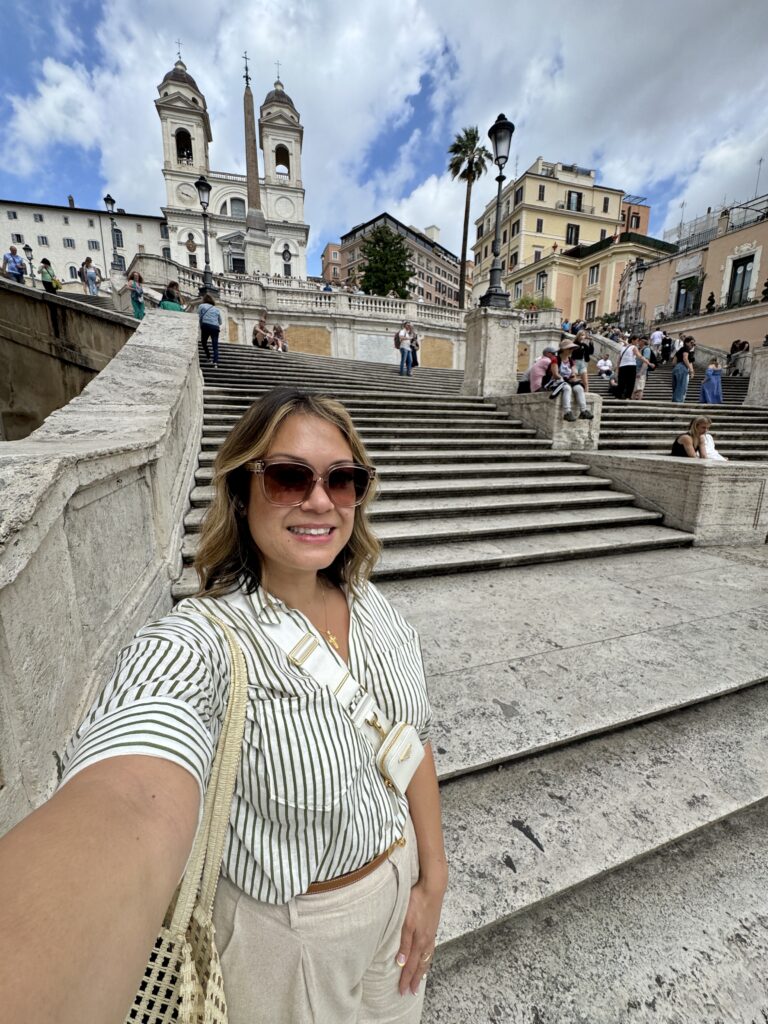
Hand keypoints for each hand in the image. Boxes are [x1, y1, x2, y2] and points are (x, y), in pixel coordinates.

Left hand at [395, 878, 445, 995]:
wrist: (433, 887)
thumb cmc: (417, 902)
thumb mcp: (406, 922)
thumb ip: (404, 942)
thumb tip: (401, 963)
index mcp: (419, 940)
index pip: (411, 965)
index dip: (406, 979)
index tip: (401, 991)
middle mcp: (426, 940)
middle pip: (420, 965)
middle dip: (415, 979)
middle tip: (411, 992)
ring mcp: (431, 934)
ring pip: (426, 958)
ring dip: (422, 970)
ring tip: (419, 980)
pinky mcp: (432, 928)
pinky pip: (430, 949)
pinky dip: (427, 958)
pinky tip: (425, 957)